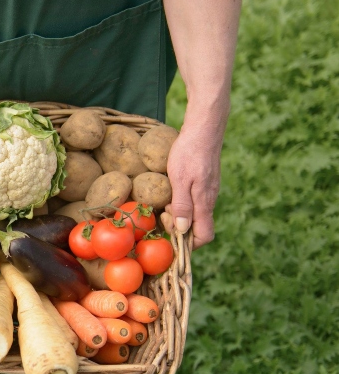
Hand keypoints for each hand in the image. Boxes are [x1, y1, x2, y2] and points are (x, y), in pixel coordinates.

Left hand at [165, 120, 223, 248]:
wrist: (203, 129)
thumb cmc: (189, 152)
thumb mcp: (180, 179)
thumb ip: (182, 206)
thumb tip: (182, 230)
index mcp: (205, 203)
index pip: (204, 236)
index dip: (189, 243)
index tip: (171, 234)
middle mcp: (209, 200)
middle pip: (198, 228)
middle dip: (179, 227)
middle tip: (164, 211)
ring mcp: (209, 192)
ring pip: (195, 214)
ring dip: (178, 214)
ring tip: (166, 200)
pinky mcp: (205, 184)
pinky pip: (194, 202)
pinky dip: (181, 203)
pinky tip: (170, 191)